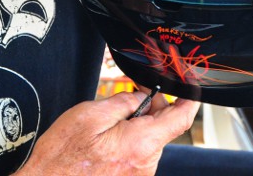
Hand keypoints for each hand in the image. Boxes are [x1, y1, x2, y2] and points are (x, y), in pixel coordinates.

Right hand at [14, 90, 199, 175]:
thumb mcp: (89, 114)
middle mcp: (146, 164)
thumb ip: (122, 102)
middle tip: (126, 94)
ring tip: (106, 123)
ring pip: (148, 140)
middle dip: (149, 108)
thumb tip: (140, 97)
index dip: (189, 100)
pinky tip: (104, 139)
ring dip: (134, 126)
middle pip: (162, 128)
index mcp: (140, 143)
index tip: (190, 88)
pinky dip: (127, 141)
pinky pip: (137, 154)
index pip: (180, 119)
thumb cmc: (62, 154)